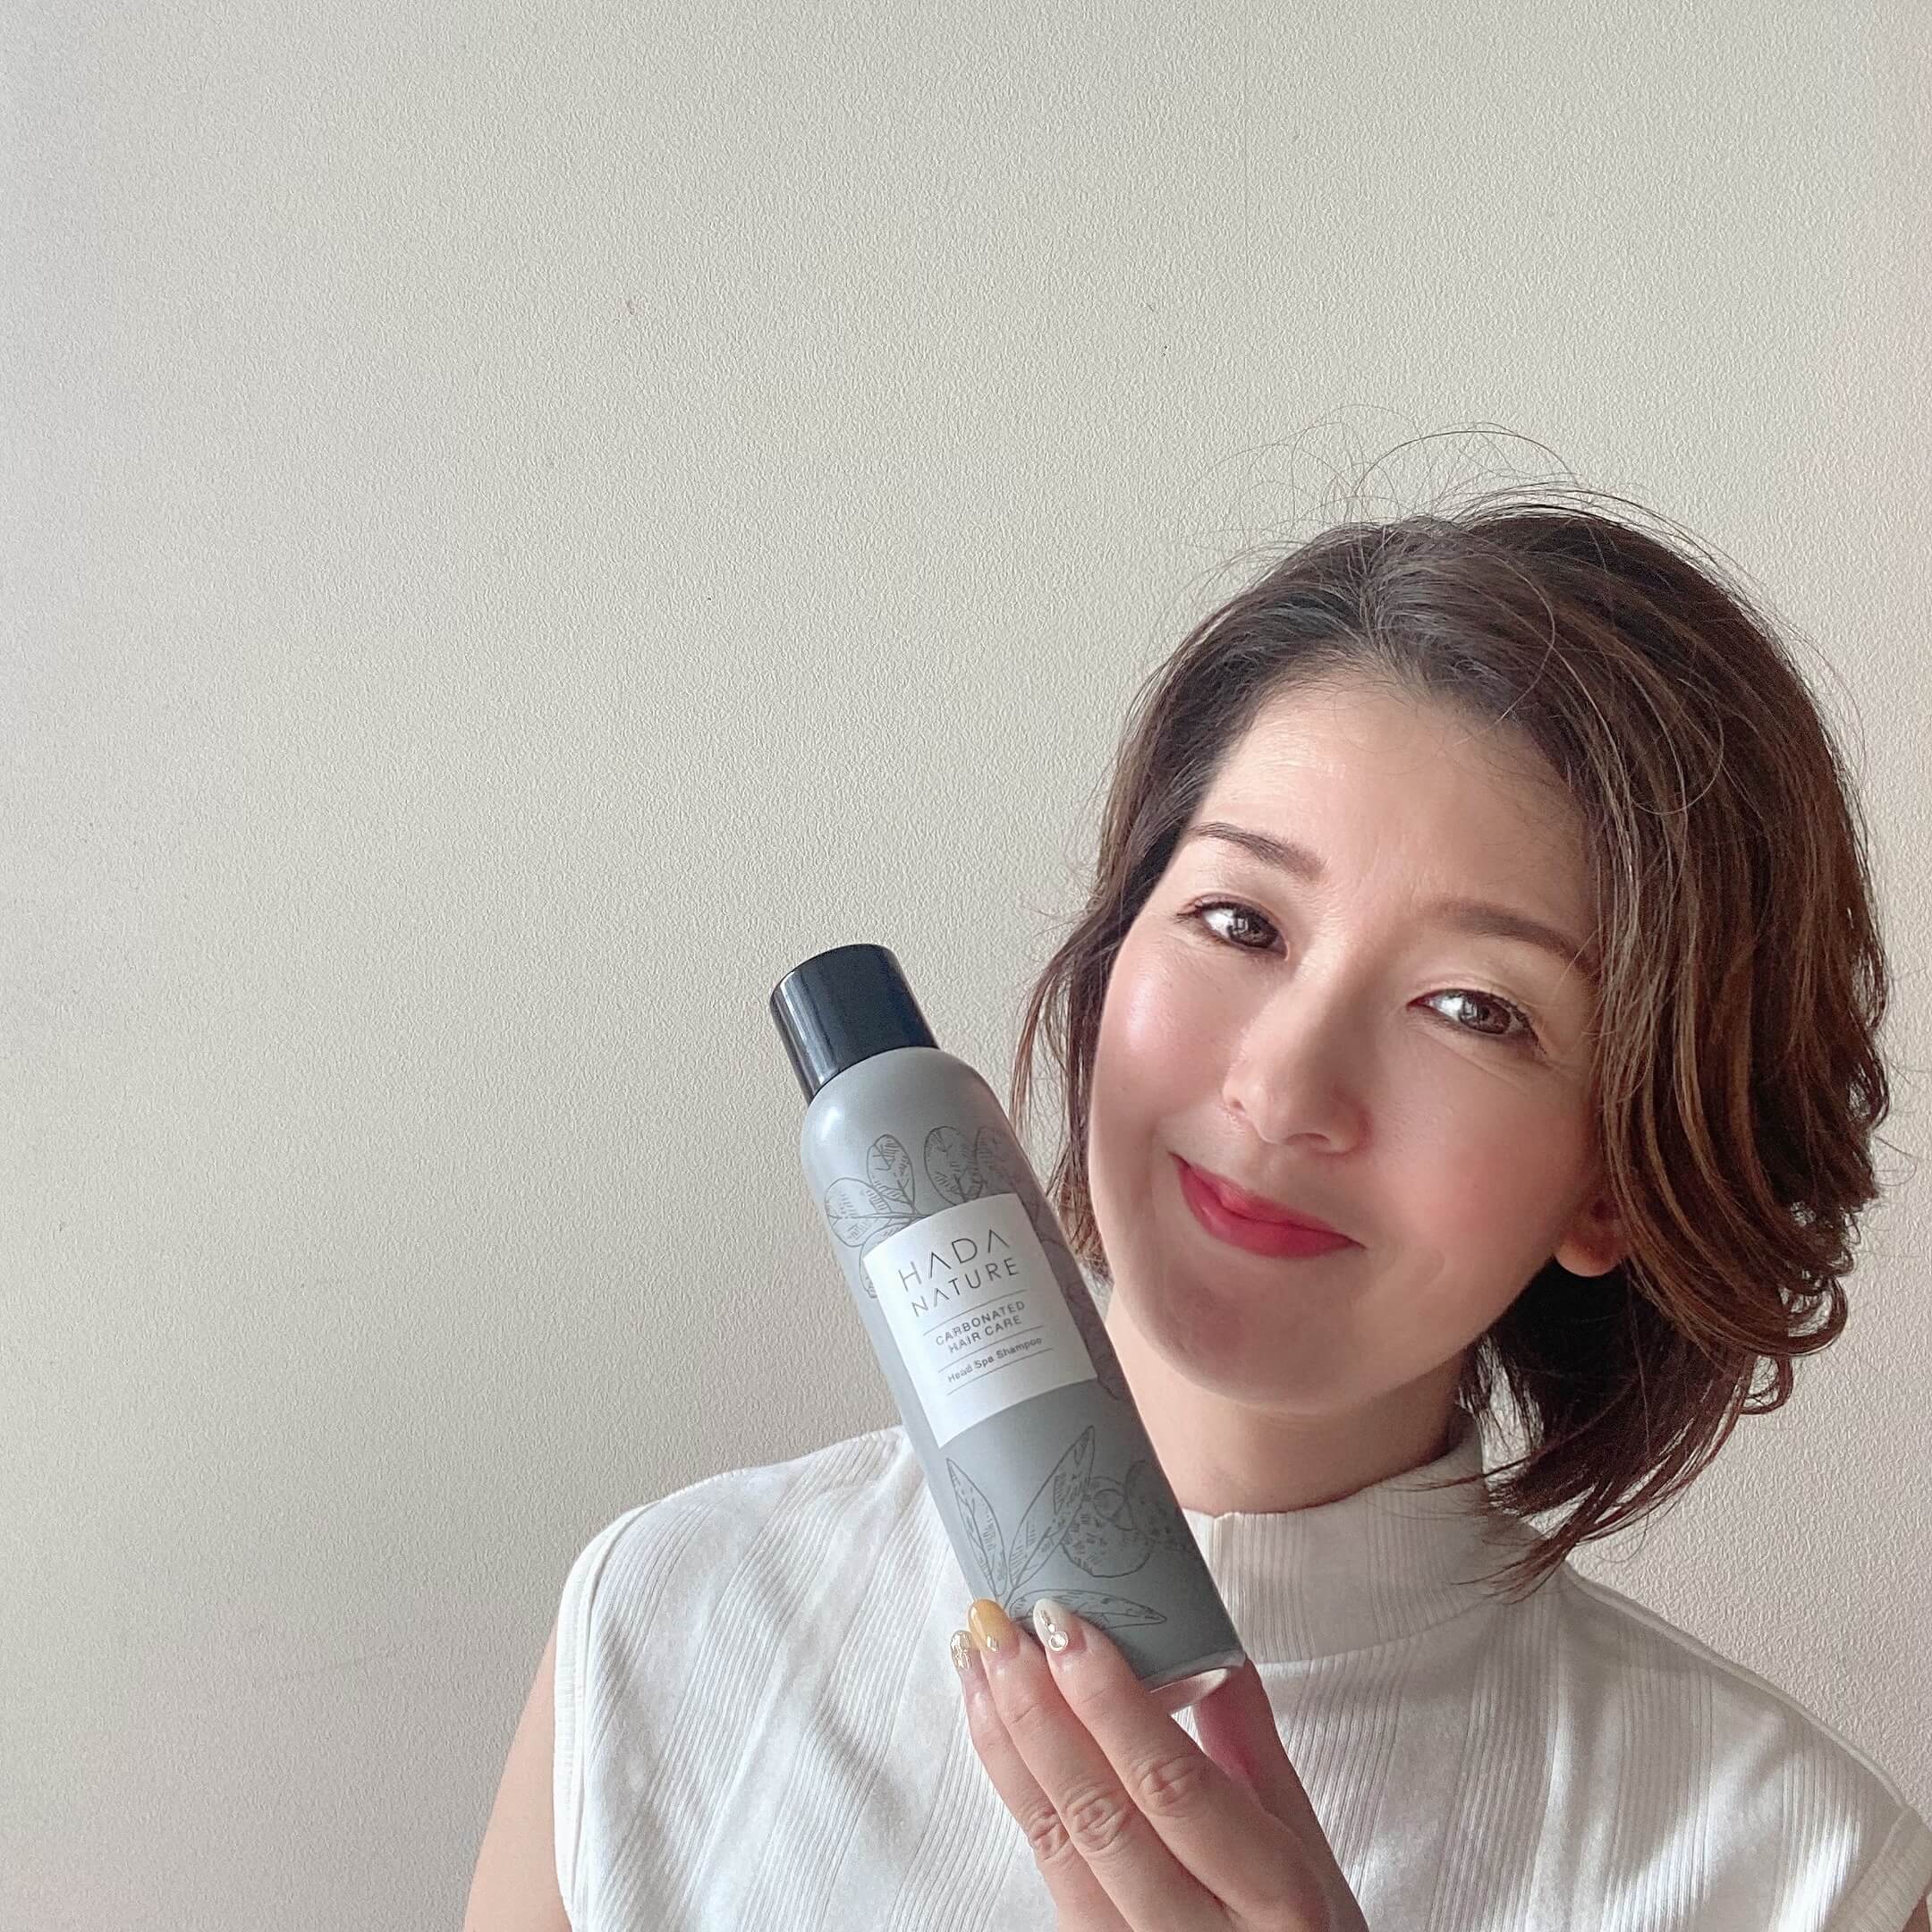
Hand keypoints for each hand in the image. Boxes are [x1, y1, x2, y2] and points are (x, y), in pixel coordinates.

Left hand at [954, 1597, 1369, 1930]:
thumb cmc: (1301, 1926)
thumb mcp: (1307, 1842)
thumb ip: (1255, 1742)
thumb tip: (1215, 1641)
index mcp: (1276, 1897)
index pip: (1175, 1787)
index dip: (1111, 1704)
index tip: (1067, 1626)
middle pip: (1099, 1815)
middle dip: (1036, 1710)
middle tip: (998, 1627)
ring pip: (1055, 1843)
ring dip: (1007, 1741)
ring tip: (975, 1660)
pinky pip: (1046, 1867)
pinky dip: (1015, 1789)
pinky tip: (995, 1730)